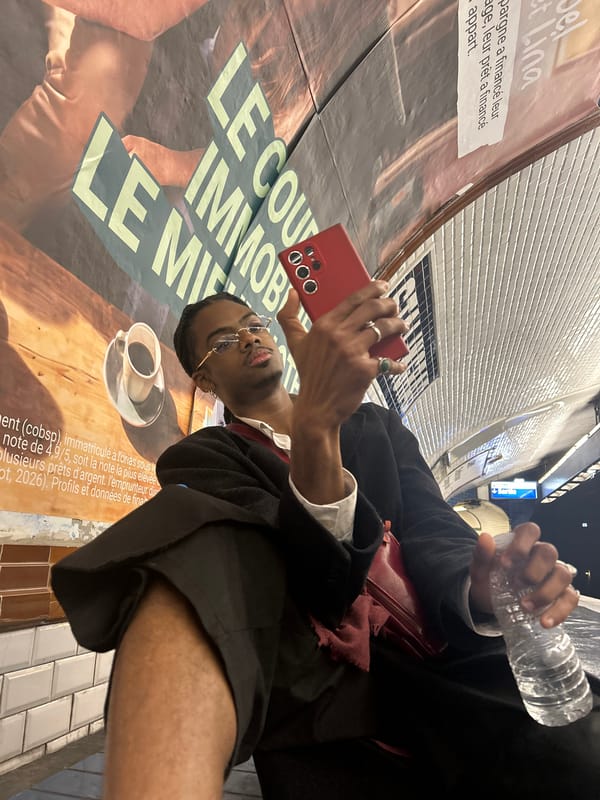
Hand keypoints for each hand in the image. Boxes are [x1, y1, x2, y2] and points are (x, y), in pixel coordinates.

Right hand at [277, 281, 408, 429]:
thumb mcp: (295, 344)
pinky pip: (388, 361)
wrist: (317, 409)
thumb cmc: (309, 375)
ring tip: (401, 326)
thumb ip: (289, 317)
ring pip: (384, 328)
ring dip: (397, 325)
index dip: (372, 289)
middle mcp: (338, 335)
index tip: (383, 286)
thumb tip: (292, 292)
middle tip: (394, 305)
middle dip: (388, 304)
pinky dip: (396, 363)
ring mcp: (352, 351)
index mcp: (324, 325)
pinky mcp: (365, 369)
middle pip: (372, 309)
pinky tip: (399, 364)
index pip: (352, 299)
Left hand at [469, 522, 579, 626]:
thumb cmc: (488, 579)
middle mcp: (541, 555)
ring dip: (545, 592)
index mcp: (522, 542)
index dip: (521, 544)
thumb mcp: (479, 569)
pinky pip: (570, 598)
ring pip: (563, 575)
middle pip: (549, 552)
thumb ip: (481, 554)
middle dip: (533, 571)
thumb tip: (485, 538)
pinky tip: (544, 622)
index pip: (530, 531)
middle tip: (515, 586)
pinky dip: (559, 611)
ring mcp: (554, 574)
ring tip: (525, 607)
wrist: (489, 603)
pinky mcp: (561, 594)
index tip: (505, 563)